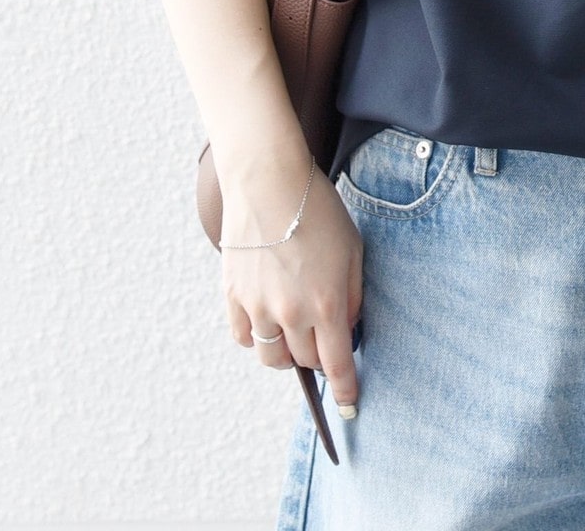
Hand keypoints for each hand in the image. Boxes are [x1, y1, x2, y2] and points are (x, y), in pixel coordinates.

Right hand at [219, 152, 365, 419]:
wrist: (269, 180)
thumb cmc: (319, 210)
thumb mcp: (352, 249)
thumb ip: (352, 294)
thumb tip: (347, 327)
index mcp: (326, 302)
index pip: (336, 363)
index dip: (345, 388)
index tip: (349, 404)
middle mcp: (290, 312)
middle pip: (305, 360)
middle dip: (319, 357)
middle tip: (324, 339)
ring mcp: (258, 306)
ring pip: (272, 357)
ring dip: (288, 352)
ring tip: (296, 331)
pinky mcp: (233, 295)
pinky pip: (244, 338)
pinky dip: (257, 338)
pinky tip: (267, 320)